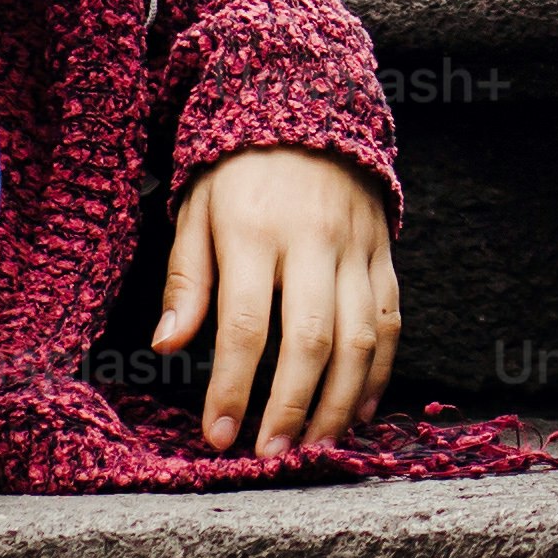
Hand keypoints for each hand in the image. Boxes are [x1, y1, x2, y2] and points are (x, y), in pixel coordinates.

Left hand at [155, 144, 399, 450]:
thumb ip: (187, 280)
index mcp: (255, 231)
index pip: (244, 326)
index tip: (218, 436)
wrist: (311, 103)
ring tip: (315, 446)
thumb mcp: (196, 210)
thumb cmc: (238, 169)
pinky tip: (358, 410)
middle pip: (310, 338)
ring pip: (360, 336)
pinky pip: (391, 319)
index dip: (232, 388)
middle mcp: (313, 241)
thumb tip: (167, 346)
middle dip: (292, 406)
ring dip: (339, 401)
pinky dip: (379, 372)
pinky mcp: (384, 252)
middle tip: (272, 454)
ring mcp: (357, 247)